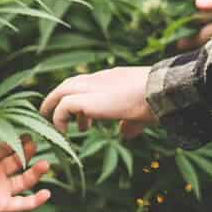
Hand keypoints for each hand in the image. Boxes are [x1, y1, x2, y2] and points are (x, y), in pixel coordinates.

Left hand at [0, 115, 53, 211]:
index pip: (7, 148)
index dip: (17, 142)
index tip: (29, 134)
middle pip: (18, 162)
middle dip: (28, 154)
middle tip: (36, 145)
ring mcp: (1, 189)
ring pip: (24, 181)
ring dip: (36, 173)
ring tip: (45, 165)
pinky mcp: (3, 204)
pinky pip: (23, 203)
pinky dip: (35, 200)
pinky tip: (46, 193)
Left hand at [39, 65, 153, 139]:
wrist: (158, 92)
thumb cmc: (156, 102)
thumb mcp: (140, 113)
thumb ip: (130, 123)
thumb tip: (125, 133)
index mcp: (112, 78)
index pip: (89, 83)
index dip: (82, 97)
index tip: (83, 117)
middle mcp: (99, 79)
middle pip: (70, 83)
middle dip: (60, 98)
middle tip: (58, 117)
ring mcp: (91, 86)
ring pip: (62, 90)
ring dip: (53, 106)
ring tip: (54, 126)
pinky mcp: (85, 99)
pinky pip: (63, 106)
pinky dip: (59, 118)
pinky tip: (62, 132)